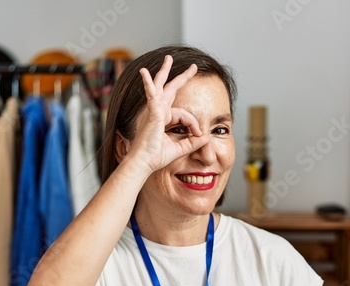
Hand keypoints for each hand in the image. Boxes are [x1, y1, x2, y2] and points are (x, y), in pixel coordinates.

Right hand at [123, 55, 210, 174]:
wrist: (143, 163)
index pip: (184, 114)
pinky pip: (151, 95)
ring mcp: (153, 111)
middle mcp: (158, 112)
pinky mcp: (151, 113)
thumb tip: (206, 138)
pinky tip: (144, 72)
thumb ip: (192, 143)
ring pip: (161, 86)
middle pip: (170, 90)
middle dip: (181, 77)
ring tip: (168, 58)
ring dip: (165, 71)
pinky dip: (148, 84)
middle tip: (193, 67)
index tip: (199, 134)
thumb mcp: (179, 149)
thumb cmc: (155, 158)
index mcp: (163, 119)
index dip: (194, 124)